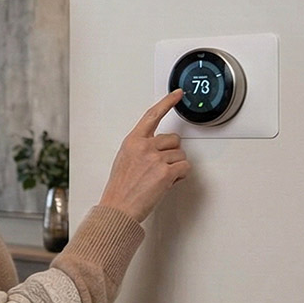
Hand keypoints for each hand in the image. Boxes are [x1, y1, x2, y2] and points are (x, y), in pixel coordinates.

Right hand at [99, 90, 191, 222]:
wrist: (119, 208)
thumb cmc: (120, 188)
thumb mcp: (124, 160)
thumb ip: (141, 148)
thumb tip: (158, 147)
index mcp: (132, 141)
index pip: (152, 116)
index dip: (167, 103)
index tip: (177, 94)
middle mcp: (144, 146)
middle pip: (174, 140)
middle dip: (171, 153)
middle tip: (159, 167)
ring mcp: (155, 158)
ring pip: (181, 156)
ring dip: (175, 167)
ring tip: (159, 178)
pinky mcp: (166, 172)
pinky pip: (185, 168)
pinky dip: (180, 176)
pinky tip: (167, 182)